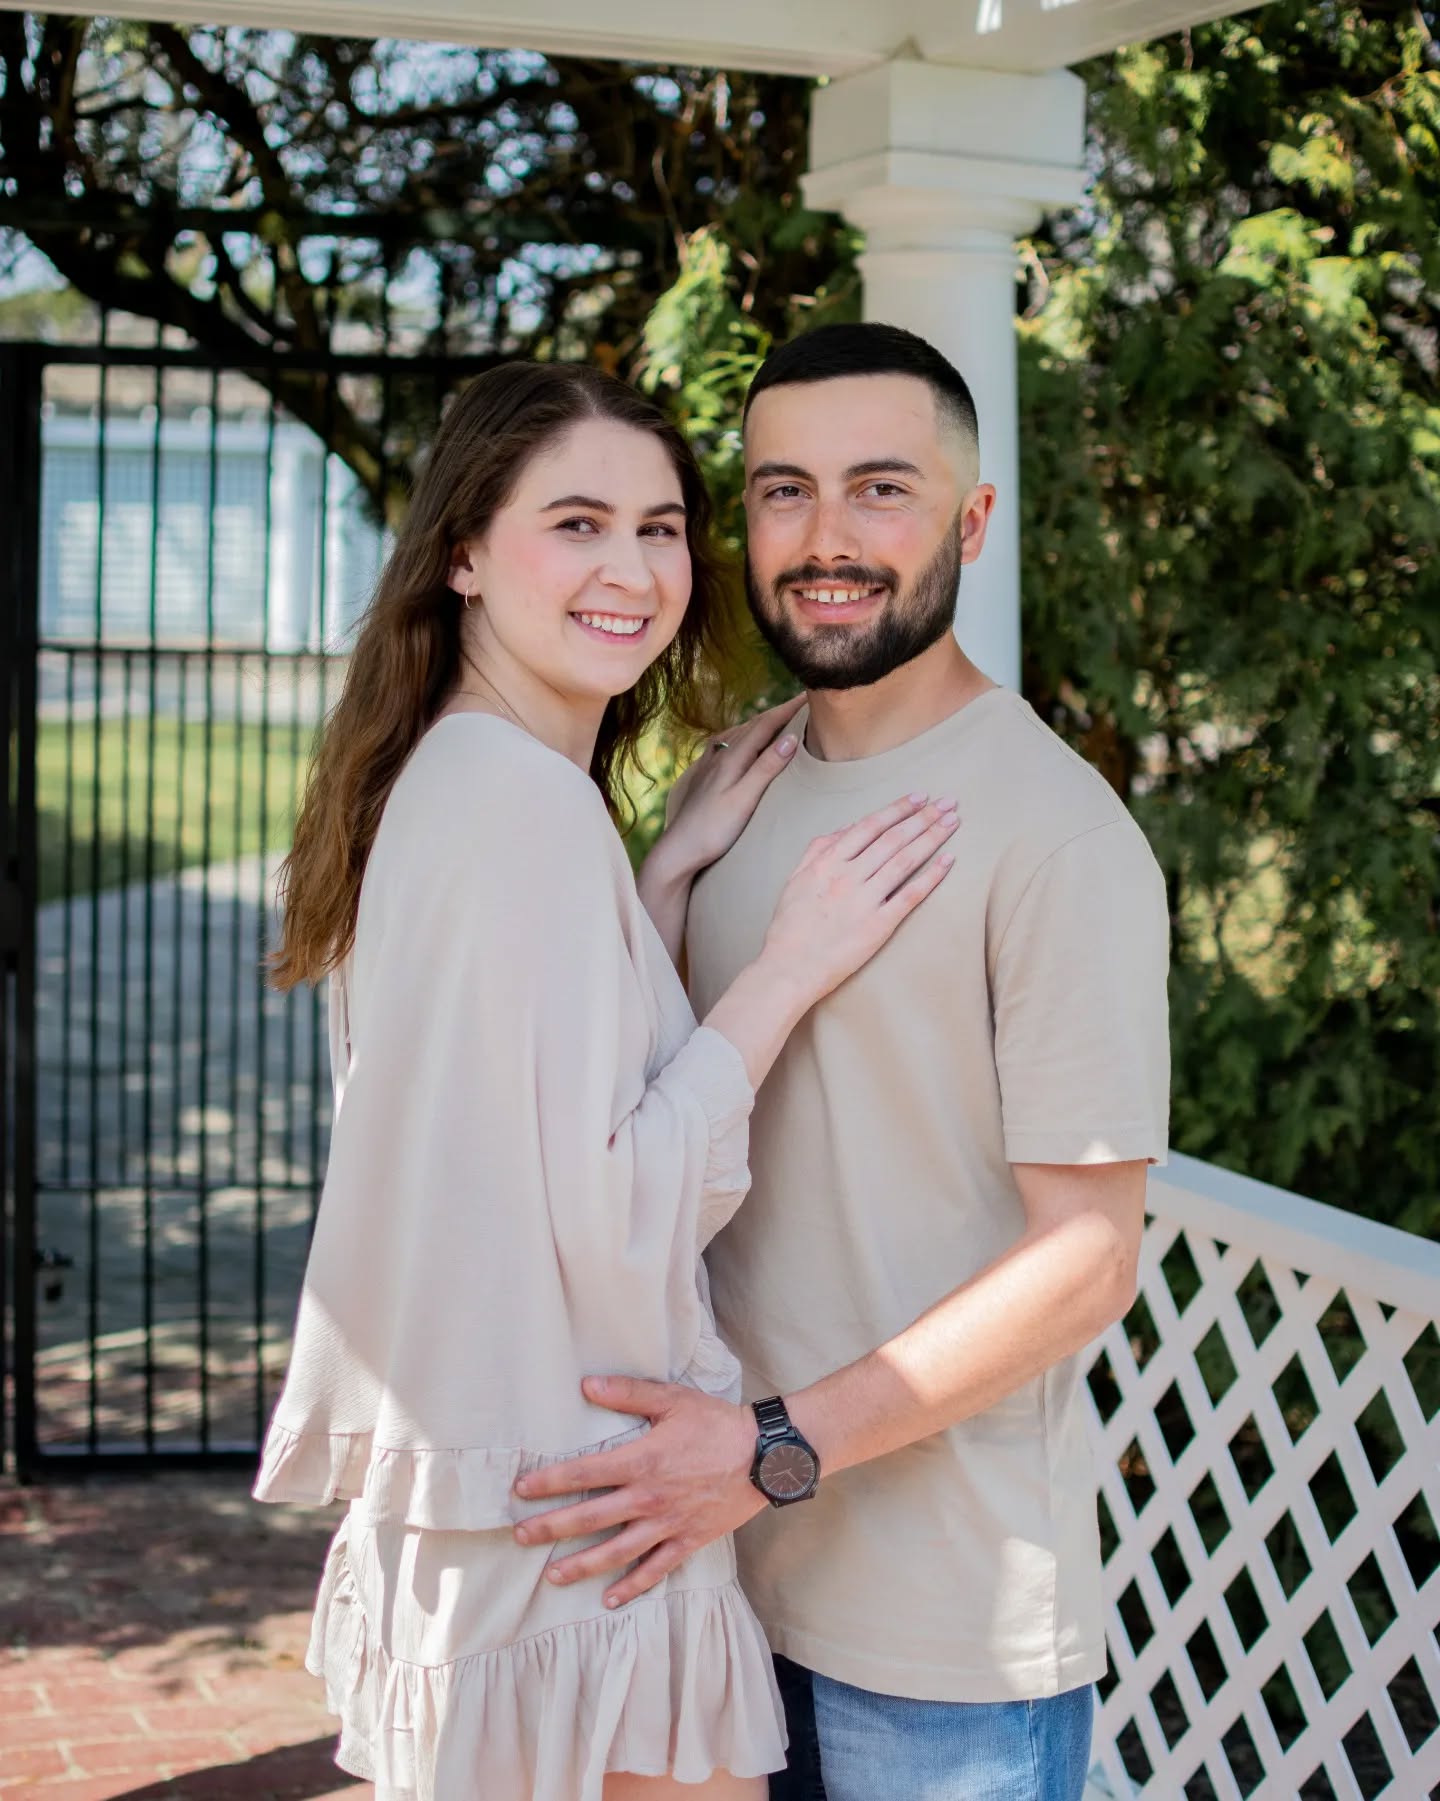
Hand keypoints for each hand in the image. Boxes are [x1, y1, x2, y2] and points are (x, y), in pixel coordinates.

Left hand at [511, 1376, 765, 1608]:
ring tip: (552, 1576)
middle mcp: (648, 1499)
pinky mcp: (688, 1542)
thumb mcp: (672, 1400)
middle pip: (589, 1518)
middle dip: (550, 1529)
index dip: (548, 1482)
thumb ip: (628, 1393)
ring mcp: (667, 1525)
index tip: (521, 1489)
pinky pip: (655, 1570)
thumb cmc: (717, 1424)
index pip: (582, 1474)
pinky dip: (632, 1587)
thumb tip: (587, 1386)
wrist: (765, 1456)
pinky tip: (609, 1598)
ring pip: (615, 1552)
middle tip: (520, 1537)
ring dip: (581, 1565)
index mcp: (640, 1462)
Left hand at [659, 696, 807, 879]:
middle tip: (799, 704)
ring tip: (775, 718)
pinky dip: (740, 735)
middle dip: (776, 713)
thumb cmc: (712, 830)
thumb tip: (789, 738)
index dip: (787, 710)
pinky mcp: (702, 776)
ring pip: (737, 733)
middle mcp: (718, 755)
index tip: (809, 697)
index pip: (764, 725)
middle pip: (751, 725)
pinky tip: (737, 741)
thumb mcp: (744, 800)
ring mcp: (708, 765)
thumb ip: (765, 769)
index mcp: (731, 758)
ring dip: (758, 723)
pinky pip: (724, 745)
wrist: (678, 850)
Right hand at [760, 793, 958, 1004]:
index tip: (919, 797)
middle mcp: (848, 876)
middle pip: (893, 839)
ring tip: (952, 822)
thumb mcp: (796, 879)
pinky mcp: (879, 925)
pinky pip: (910, 895)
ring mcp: (865, 900)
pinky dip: (931, 876)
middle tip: (948, 803)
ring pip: (905, 860)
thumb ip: (819, 849)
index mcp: (828, 862)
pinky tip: (948, 861)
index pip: (870, 826)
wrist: (789, 967)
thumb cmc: (790, 926)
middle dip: (923, 817)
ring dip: (932, 837)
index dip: (897, 809)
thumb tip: (847, 828)